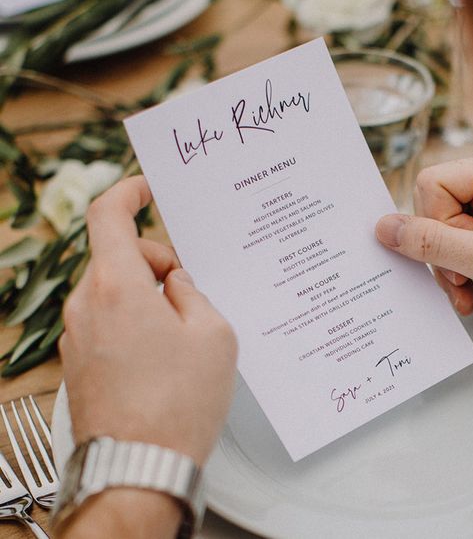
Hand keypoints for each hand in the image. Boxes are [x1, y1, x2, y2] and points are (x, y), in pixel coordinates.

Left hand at [60, 176, 237, 466]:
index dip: (127, 191)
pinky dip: (134, 320)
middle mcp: (87, 306)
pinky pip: (107, 320)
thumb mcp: (213, 333)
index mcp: (118, 286)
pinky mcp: (79, 362)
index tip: (146, 187)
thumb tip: (177, 285)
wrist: (139, 467)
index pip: (107, 216)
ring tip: (183, 333)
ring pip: (114, 289)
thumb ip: (194, 293)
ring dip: (148, 295)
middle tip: (192, 293)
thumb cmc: (178, 403)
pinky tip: (164, 353)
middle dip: (158, 263)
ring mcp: (78, 336)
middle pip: (119, 256)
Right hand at [376, 155, 472, 323]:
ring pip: (450, 224)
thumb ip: (434, 243)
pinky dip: (468, 265)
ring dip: (454, 264)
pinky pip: (468, 235)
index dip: (437, 225)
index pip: (434, 183)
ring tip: (472, 295)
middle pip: (439, 205)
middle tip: (464, 285)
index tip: (460, 261)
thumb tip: (386, 228)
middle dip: (444, 251)